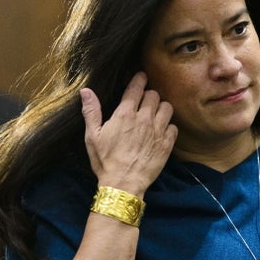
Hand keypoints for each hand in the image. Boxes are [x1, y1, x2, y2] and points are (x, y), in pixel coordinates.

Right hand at [80, 72, 177, 196]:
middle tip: (144, 102)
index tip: (142, 76)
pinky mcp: (167, 143)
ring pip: (167, 107)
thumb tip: (86, 91)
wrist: (124, 183)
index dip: (140, 79)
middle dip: (149, 95)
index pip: (136, 88)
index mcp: (125, 114)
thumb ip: (91, 111)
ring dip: (161, 108)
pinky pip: (174, 126)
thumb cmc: (105, 161)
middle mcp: (144, 119)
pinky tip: (161, 131)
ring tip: (154, 114)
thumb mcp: (92, 136)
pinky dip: (169, 126)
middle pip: (154, 95)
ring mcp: (158, 131)